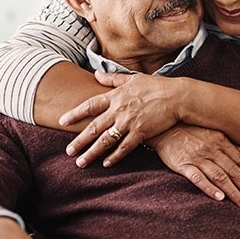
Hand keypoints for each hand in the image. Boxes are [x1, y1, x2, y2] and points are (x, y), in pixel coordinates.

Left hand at [62, 72, 184, 167]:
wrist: (177, 96)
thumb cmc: (156, 86)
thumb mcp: (132, 78)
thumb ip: (113, 79)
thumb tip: (96, 74)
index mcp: (116, 96)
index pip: (90, 105)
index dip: (75, 114)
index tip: (62, 121)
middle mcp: (119, 110)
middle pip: (94, 127)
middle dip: (79, 141)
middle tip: (68, 151)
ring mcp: (129, 122)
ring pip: (106, 140)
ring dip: (92, 153)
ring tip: (81, 162)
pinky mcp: (141, 132)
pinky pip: (125, 147)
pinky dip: (115, 156)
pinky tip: (106, 164)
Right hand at [149, 124, 239, 209]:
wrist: (163, 128)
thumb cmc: (190, 131)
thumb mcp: (212, 133)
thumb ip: (231, 145)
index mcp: (220, 141)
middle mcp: (212, 149)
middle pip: (233, 171)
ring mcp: (197, 157)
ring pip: (220, 177)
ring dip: (234, 192)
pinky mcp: (183, 165)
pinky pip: (198, 178)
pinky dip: (210, 188)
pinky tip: (220, 198)